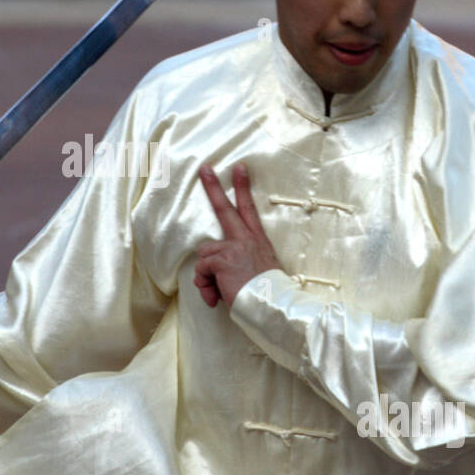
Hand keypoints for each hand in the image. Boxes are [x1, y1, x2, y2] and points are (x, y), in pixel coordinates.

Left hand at [194, 163, 282, 308]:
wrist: (272, 306)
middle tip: (204, 168)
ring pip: (204, 255)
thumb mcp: (257, 272)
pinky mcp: (222, 259)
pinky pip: (201, 270)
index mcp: (257, 240)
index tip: (239, 168)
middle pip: (225, 208)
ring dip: (206, 276)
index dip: (243, 187)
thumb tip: (213, 274)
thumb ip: (235, 264)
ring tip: (219, 291)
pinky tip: (216, 297)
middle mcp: (246, 239)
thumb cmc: (266, 294)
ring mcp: (233, 247)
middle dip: (213, 187)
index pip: (249, 209)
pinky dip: (205, 286)